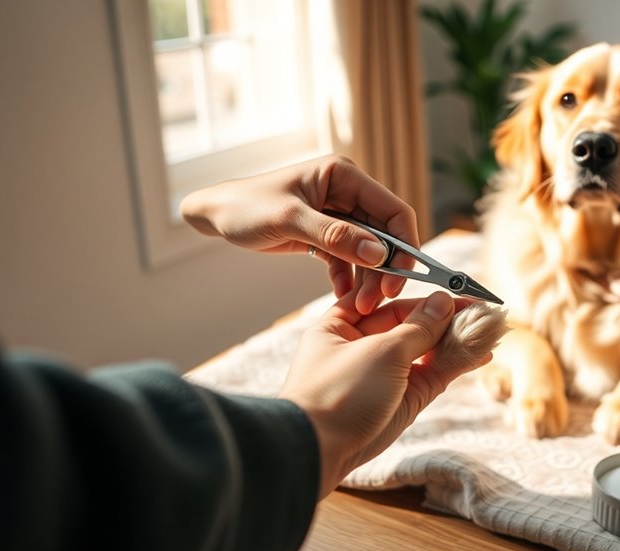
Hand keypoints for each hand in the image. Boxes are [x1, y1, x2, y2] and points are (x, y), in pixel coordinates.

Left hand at [179, 155, 418, 313]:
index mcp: (344, 176)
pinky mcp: (327, 235)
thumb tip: (379, 254)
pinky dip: (348, 279)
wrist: (214, 216)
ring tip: (360, 305)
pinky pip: (348, 260)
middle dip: (385, 268)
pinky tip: (343, 296)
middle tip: (379, 299)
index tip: (400, 275)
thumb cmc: (245, 207)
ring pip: (369, 251)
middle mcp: (347, 193)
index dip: (404, 243)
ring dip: (368, 278)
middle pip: (385, 234)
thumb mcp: (290, 220)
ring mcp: (339, 215)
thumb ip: (335, 236)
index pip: (393, 210)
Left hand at [279, 291, 490, 498]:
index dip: (423, 297)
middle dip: (447, 319)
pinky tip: (482, 352)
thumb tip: (443, 301)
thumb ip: (419, 327)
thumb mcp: (382, 350)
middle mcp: (364, 348)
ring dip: (459, 341)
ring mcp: (386, 376)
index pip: (390, 303)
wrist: (319, 450)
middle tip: (484, 310)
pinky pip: (435, 375)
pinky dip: (458, 364)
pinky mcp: (404, 401)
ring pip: (428, 352)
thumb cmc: (339, 391)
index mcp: (342, 326)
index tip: (456, 290)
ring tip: (492, 329)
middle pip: (412, 326)